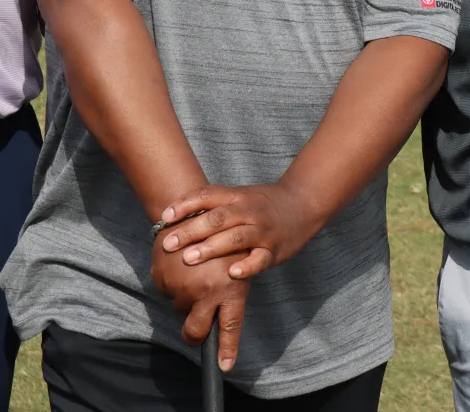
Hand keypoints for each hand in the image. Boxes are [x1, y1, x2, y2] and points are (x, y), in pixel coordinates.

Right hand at [150, 232, 251, 370]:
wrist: (201, 205)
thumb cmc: (228, 236)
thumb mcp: (240, 262)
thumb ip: (231, 291)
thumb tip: (218, 322)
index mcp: (230, 289)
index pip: (229, 327)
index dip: (226, 349)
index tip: (224, 366)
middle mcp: (206, 290)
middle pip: (196, 328)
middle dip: (194, 335)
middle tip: (195, 331)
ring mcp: (182, 284)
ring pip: (179, 306)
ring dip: (184, 296)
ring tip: (193, 273)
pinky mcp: (163, 274)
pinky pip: (164, 290)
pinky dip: (169, 280)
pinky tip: (177, 263)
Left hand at [156, 183, 322, 280]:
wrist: (304, 203)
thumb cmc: (263, 204)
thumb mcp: (240, 196)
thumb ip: (214, 206)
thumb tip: (175, 218)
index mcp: (237, 196)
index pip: (207, 196)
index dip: (185, 205)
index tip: (166, 216)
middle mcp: (249, 211)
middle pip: (217, 219)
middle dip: (190, 231)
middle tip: (168, 243)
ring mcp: (262, 230)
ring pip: (235, 238)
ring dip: (210, 248)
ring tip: (188, 258)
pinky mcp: (275, 250)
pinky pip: (260, 259)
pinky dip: (246, 266)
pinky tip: (232, 273)